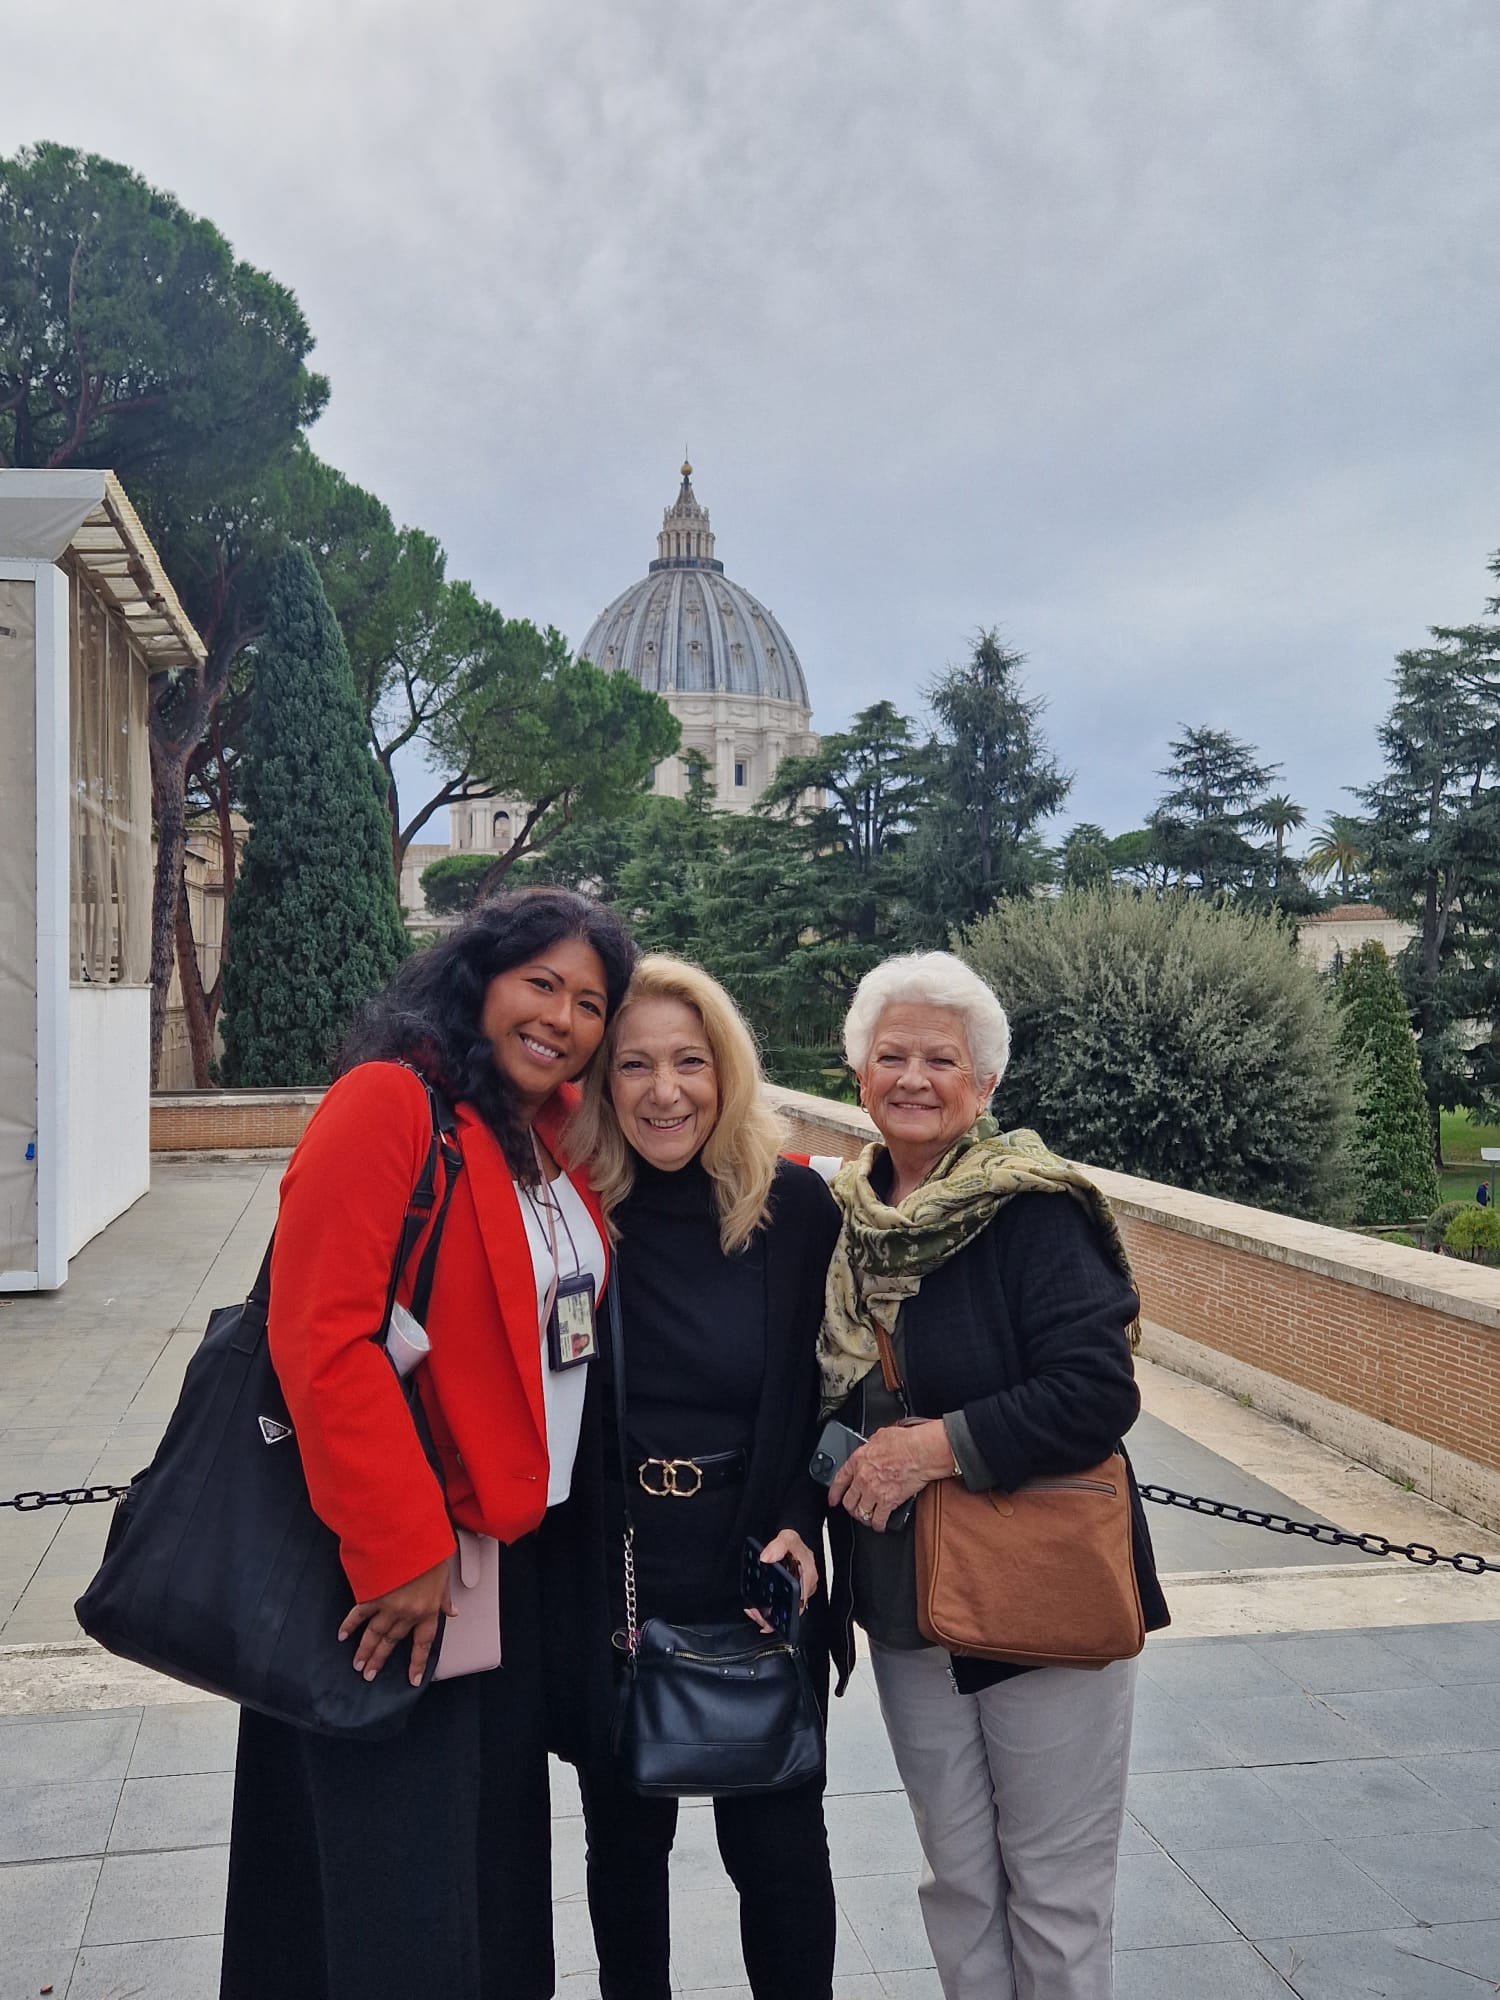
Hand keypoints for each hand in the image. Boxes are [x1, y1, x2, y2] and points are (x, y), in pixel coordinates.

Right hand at [339, 1556, 455, 1685]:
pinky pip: (359, 1614)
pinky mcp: (372, 1594)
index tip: (413, 1680)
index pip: (423, 1642)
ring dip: (365, 1651)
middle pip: (392, 1641)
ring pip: (375, 1634)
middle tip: (369, 1675)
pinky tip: (342, 1635)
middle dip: (380, 1659)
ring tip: (358, 1665)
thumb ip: (444, 1597)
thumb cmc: (430, 1550)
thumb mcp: (444, 1574)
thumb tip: (453, 1612)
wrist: (412, 1536)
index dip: (418, 1662)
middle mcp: (408, 1612)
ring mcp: (388, 1605)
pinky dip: (350, 1625)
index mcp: (428, 1608)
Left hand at [741, 1527, 819, 1632]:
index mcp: (808, 1577)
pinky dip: (768, 1608)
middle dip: (771, 1616)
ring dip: (768, 1614)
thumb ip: (778, 1546)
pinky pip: (780, 1606)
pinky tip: (757, 1606)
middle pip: (790, 1610)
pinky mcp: (790, 1593)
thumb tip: (767, 1557)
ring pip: (784, 1611)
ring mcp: (798, 1591)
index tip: (766, 1614)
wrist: (792, 1542)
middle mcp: (805, 1588)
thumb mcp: (788, 1538)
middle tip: (755, 1612)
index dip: (784, 1614)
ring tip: (753, 1610)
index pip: (797, 1603)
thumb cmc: (794, 1542)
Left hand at [828, 1419, 951, 1532]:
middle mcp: (863, 1478)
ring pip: (861, 1513)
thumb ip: (871, 1445)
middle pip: (849, 1501)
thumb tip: (871, 1447)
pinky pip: (878, 1519)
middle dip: (850, 1507)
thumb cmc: (905, 1442)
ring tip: (867, 1518)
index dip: (834, 1492)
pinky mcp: (887, 1502)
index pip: (840, 1479)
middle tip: (854, 1509)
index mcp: (858, 1460)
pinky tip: (880, 1525)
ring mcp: (874, 1492)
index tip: (833, 1499)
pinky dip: (878, 1525)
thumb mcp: (880, 1436)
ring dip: (863, 1517)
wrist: (920, 1452)